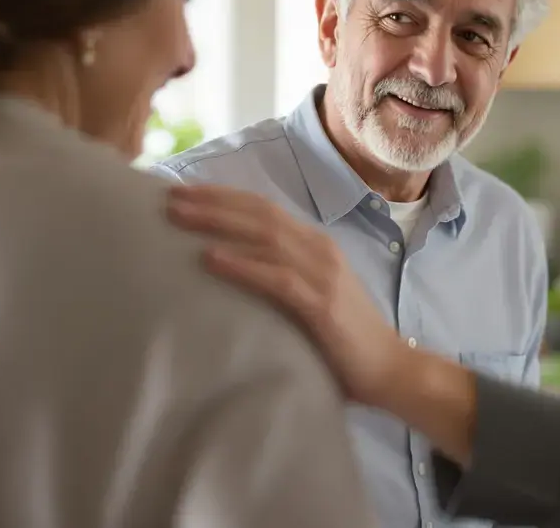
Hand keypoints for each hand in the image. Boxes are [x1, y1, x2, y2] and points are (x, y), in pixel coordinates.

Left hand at [166, 184, 407, 405]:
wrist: (390, 369)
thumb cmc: (345, 338)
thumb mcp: (312, 295)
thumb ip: (282, 277)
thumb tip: (232, 270)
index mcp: (315, 244)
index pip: (264, 208)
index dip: (223, 196)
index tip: (184, 192)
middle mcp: (320, 249)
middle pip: (259, 214)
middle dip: (212, 202)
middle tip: (169, 197)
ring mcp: (323, 274)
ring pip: (264, 236)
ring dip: (218, 224)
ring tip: (180, 220)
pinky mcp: (322, 304)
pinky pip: (276, 278)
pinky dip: (242, 265)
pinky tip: (211, 259)